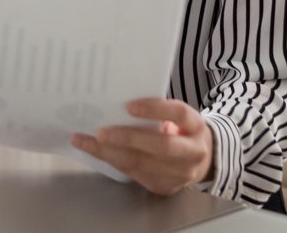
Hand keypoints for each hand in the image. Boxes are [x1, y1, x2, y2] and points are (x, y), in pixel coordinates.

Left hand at [69, 98, 214, 195]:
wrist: (202, 160)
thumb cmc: (181, 130)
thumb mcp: (177, 116)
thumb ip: (156, 109)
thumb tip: (116, 98)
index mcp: (196, 126)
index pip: (179, 114)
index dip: (155, 109)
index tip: (129, 106)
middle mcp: (192, 152)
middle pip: (161, 146)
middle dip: (128, 139)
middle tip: (100, 132)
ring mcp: (180, 174)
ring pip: (142, 164)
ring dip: (109, 153)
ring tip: (84, 141)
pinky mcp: (165, 187)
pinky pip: (134, 174)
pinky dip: (111, 161)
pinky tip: (94, 151)